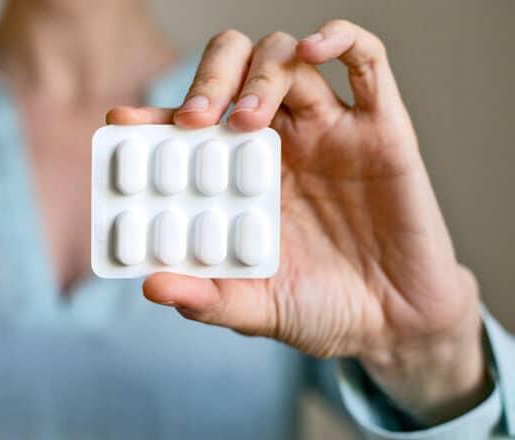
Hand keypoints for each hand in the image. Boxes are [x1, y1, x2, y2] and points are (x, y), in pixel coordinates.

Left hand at [105, 20, 490, 423]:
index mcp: (240, 175)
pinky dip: (341, 38)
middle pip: (236, 70)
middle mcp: (280, 142)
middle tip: (194, 119)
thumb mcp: (253, 308)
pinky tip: (316, 48)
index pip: (189, 125)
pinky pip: (368, 62)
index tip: (122, 124)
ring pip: (289, 58)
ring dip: (261, 74)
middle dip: (209, 80)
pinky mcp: (383, 129)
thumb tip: (151, 286)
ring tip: (246, 118)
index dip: (154, 117)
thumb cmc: (318, 309)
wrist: (391, 327)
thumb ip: (205, 298)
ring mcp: (330, 129)